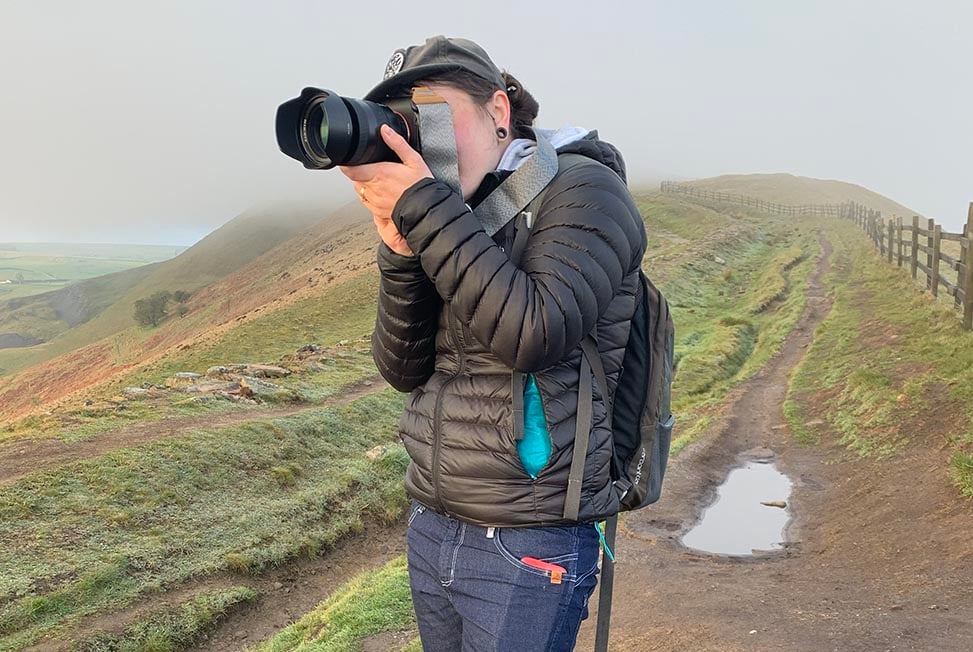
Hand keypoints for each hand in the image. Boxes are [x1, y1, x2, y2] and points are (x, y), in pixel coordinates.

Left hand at [339, 124, 432, 256]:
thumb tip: (385, 130)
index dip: (345, 164)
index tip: (347, 160)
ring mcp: (375, 201)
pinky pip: (366, 202)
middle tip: (371, 168)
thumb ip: (397, 143)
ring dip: (364, 184)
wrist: (427, 208)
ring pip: (360, 190)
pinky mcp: (378, 211)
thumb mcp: (414, 160)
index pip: (351, 170)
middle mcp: (374, 189)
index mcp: (380, 173)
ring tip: (378, 180)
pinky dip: (369, 196)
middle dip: (360, 172)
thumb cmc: (421, 186)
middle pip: (355, 178)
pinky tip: (380, 192)